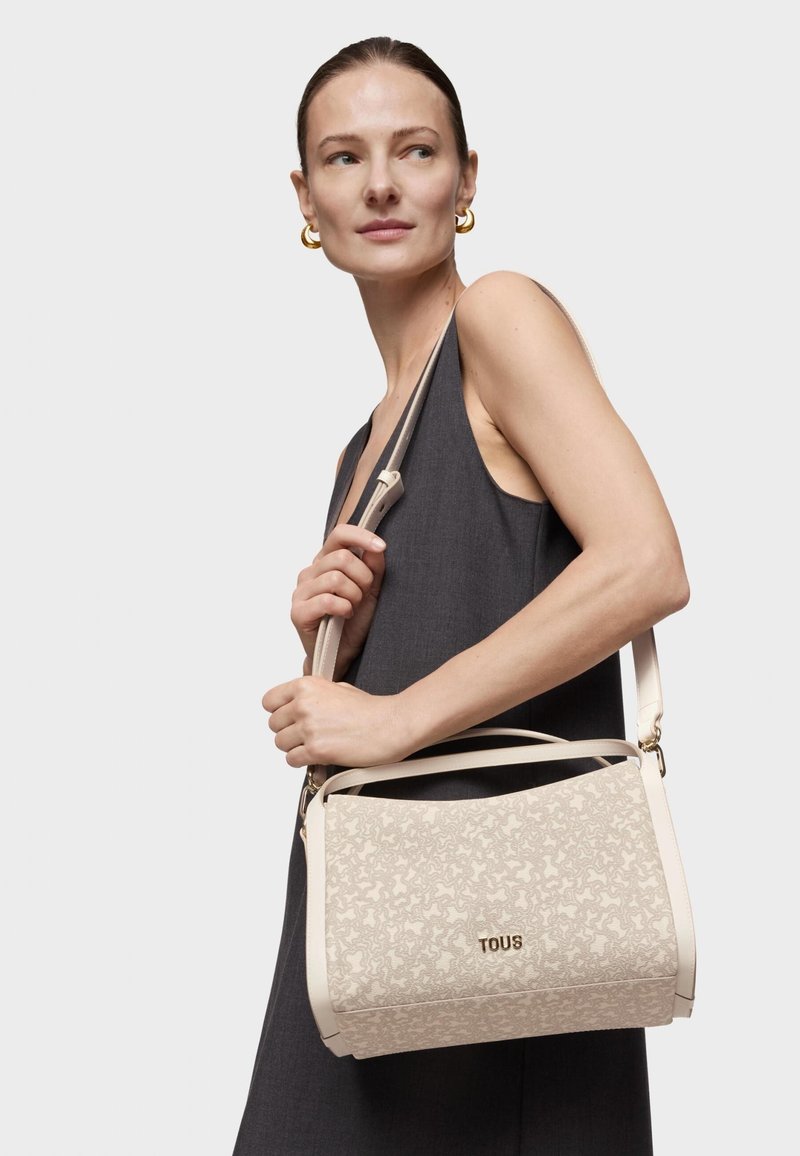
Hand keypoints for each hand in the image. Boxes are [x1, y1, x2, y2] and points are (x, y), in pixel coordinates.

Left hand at [262, 675, 413, 768]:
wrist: (390, 725)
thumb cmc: (370, 709)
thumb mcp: (338, 688)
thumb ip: (313, 695)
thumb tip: (298, 704)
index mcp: (307, 686)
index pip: (269, 701)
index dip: (278, 712)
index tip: (286, 717)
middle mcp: (304, 705)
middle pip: (274, 724)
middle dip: (288, 731)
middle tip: (306, 734)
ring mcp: (309, 728)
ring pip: (280, 743)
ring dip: (294, 747)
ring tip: (314, 744)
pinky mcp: (316, 750)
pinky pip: (291, 759)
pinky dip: (302, 761)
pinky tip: (317, 755)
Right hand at [291, 525, 386, 679]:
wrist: (343, 653)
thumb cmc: (354, 621)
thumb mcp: (371, 590)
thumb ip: (374, 566)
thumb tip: (376, 547)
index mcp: (325, 561)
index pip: (339, 534)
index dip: (361, 536)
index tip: (381, 547)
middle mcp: (310, 572)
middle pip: (342, 558)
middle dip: (363, 578)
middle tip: (363, 596)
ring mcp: (301, 592)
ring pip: (335, 578)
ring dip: (353, 595)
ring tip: (353, 607)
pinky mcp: (298, 612)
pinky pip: (327, 600)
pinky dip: (343, 608)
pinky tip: (344, 615)